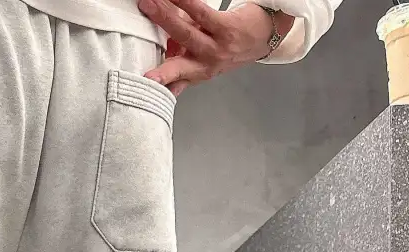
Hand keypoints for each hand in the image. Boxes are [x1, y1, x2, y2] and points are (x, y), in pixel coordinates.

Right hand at [139, 0, 294, 95]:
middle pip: (177, 63)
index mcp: (198, 74)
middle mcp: (206, 64)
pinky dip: (185, 2)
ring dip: (165, 17)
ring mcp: (217, 46)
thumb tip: (161, 67)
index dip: (160, 86)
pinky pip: (202, 12)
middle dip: (160, 64)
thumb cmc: (231, 47)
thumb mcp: (205, 63)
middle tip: (143, 68)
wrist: (264, 36)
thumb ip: (181, 66)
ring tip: (150, 4)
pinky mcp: (227, 26)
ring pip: (185, 32)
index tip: (146, 87)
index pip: (175, 83)